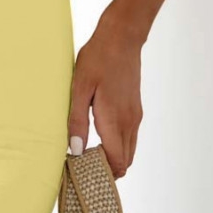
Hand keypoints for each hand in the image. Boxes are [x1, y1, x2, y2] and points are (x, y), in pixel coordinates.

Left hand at [66, 13, 143, 178]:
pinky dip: (118, 147)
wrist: (121, 38)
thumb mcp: (79, 88)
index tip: (82, 174)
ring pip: (128, 151)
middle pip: (125, 162)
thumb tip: (76, 150)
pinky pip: (129, 138)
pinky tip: (99, 140)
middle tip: (83, 170)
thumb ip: (77, 121)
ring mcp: (135, 116)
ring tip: (88, 157)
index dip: (102, 174)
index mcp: (115, 120)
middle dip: (107, 171)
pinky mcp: (135, 110)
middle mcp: (129, 122)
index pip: (115, 162)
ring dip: (113, 159)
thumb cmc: (97, 59)